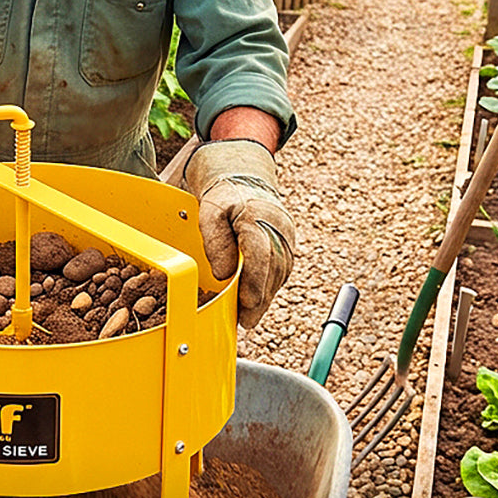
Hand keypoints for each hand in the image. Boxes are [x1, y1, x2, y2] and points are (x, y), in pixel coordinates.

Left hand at [182, 139, 294, 329]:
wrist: (243, 176)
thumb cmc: (222, 196)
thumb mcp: (209, 213)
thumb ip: (216, 242)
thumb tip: (225, 274)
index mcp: (257, 216)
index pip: (261, 256)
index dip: (254, 285)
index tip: (244, 307)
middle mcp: (278, 226)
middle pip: (274, 270)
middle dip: (261, 299)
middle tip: (246, 322)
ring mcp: (286, 234)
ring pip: (281, 272)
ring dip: (266, 295)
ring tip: (249, 316)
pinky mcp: (288, 241)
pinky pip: (282, 268)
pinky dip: (270, 285)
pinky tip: (256, 298)